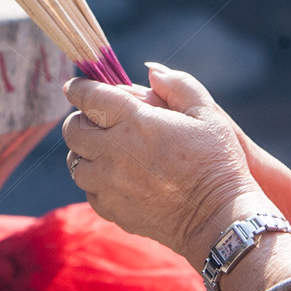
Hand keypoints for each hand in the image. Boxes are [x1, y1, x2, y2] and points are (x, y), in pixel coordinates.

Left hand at [62, 61, 268, 260]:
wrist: (218, 218)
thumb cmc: (216, 162)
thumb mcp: (206, 113)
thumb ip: (178, 85)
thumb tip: (151, 72)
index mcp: (134, 122)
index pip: (88, 97)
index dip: (79, 87)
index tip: (78, 86)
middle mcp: (114, 151)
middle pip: (73, 129)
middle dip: (80, 118)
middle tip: (95, 118)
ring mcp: (108, 183)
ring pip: (75, 162)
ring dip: (85, 151)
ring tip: (105, 148)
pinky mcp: (110, 209)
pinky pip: (87, 190)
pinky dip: (94, 179)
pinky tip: (115, 176)